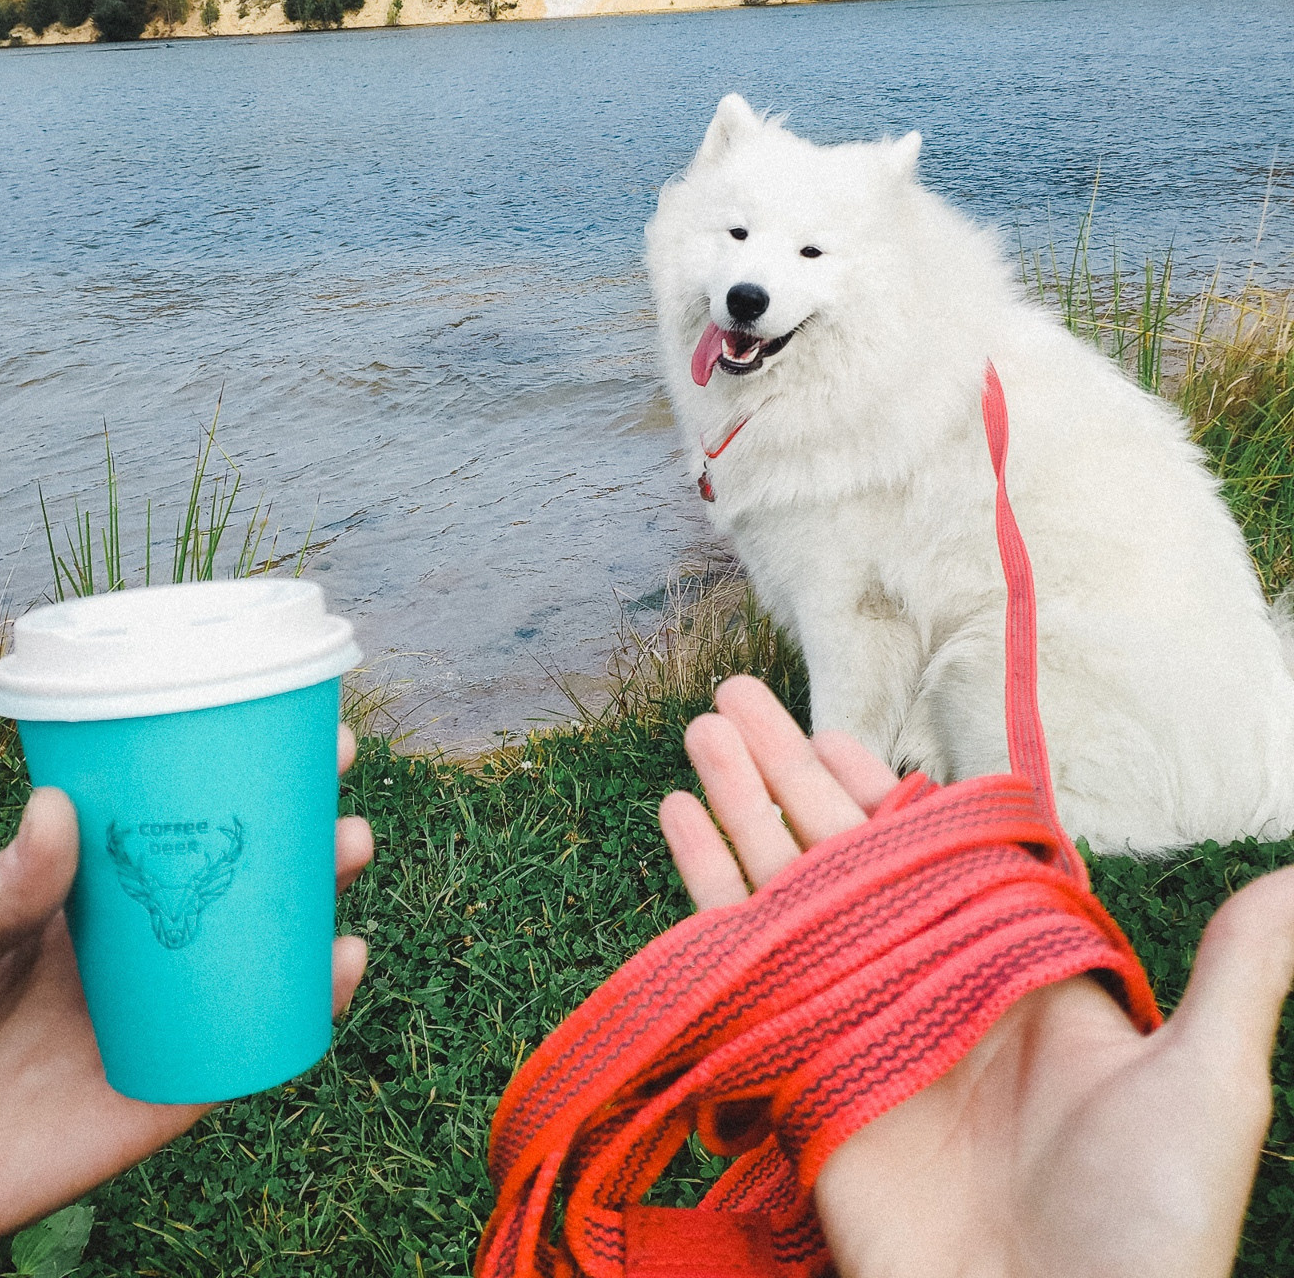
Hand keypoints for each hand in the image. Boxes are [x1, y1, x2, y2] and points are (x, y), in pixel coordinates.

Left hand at [0, 724, 373, 1277]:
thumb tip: (56, 808)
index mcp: (77, 904)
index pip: (165, 828)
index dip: (223, 779)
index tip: (279, 727)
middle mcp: (131, 953)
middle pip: (234, 885)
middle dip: (296, 834)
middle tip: (336, 790)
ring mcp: (155, 1019)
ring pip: (258, 955)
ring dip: (317, 903)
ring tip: (348, 852)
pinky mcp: (165, 1092)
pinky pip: (253, 1046)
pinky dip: (311, 1005)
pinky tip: (345, 963)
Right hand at [660, 677, 1293, 1277]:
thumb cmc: (1149, 1223)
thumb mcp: (1206, 1084)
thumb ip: (1239, 968)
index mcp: (1002, 964)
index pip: (929, 845)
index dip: (878, 785)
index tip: (837, 730)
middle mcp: (916, 975)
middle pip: (840, 845)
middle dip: (787, 767)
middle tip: (738, 693)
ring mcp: (850, 1013)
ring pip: (783, 880)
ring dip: (740, 801)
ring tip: (705, 723)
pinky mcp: (796, 1060)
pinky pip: (740, 949)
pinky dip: (704, 880)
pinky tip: (679, 815)